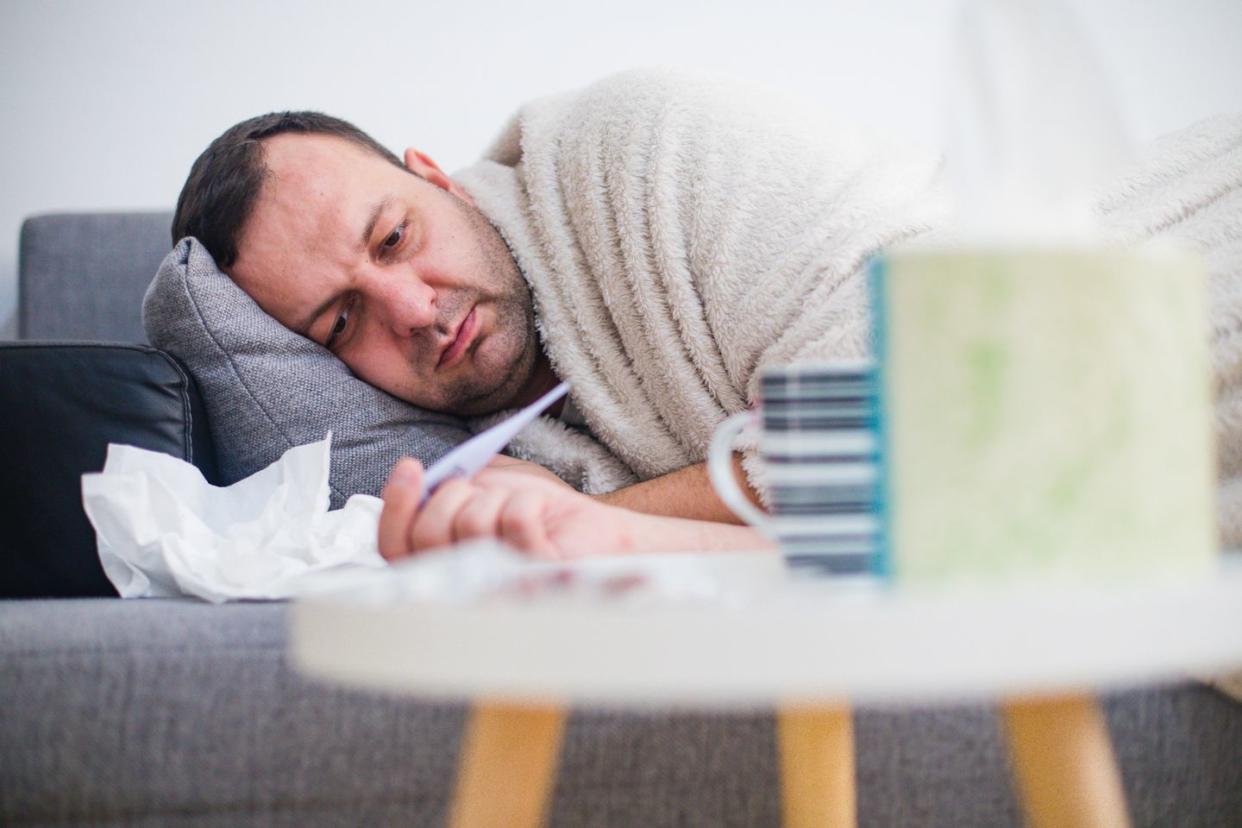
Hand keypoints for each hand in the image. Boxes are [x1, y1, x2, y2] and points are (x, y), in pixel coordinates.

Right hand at [378, 456, 637, 561]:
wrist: (598, 530)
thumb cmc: (542, 514)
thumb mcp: (488, 489)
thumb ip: (451, 486)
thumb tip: (424, 479)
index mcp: (444, 566)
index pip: (395, 546)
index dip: (395, 507)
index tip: (410, 468)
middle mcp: (464, 586)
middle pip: (428, 534)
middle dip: (455, 495)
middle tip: (482, 492)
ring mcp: (498, 587)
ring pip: (472, 522)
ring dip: (499, 497)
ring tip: (520, 507)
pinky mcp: (534, 579)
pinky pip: (514, 522)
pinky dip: (527, 501)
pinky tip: (540, 511)